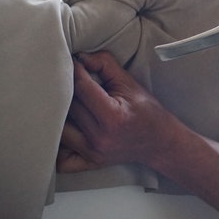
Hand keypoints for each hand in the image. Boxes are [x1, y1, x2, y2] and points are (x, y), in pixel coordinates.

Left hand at [57, 51, 176, 172]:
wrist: (160, 141)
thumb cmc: (146, 110)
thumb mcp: (129, 82)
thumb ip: (105, 65)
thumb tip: (80, 57)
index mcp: (112, 116)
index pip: (81, 88)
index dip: (76, 71)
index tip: (74, 62)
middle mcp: (100, 137)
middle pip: (69, 107)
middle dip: (67, 89)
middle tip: (69, 78)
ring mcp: (93, 152)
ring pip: (60, 129)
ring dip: (60, 114)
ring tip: (66, 102)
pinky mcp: (90, 162)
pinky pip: (61, 159)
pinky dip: (59, 145)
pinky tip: (64, 130)